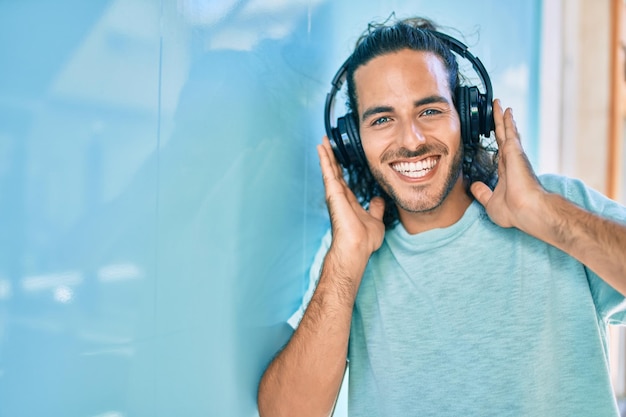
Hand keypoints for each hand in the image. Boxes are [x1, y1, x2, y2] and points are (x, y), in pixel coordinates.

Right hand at [318, 136, 385, 256]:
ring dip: (326, 154)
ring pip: (329, 169)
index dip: (340, 168)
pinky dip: (324, 159)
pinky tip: (322, 148)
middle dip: (331, 157)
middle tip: (327, 143)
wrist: (357, 248)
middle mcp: (339, 197)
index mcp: (348, 202)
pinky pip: (328, 172)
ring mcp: (335, 195)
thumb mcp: (376, 220)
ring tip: (323, 140)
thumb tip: (378, 199)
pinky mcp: (333, 193)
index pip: (343, 180)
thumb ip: (376, 208)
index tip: (338, 158)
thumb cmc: (364, 241)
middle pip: (334, 172)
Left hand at [470, 99, 545, 230]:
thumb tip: (473, 185)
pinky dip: (506, 120)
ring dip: (501, 117)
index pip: (499, 152)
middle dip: (499, 124)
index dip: (497, 142)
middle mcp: (511, 161)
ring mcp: (514, 155)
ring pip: (505, 131)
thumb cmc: (514, 211)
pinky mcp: (515, 151)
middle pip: (503, 137)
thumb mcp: (490, 202)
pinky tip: (505, 109)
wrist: (527, 211)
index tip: (494, 133)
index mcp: (506, 172)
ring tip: (497, 103)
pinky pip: (509, 131)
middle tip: (496, 110)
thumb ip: (482, 193)